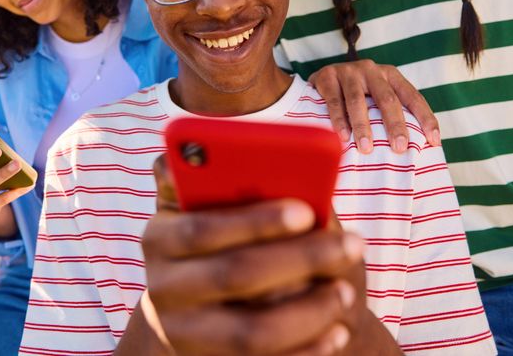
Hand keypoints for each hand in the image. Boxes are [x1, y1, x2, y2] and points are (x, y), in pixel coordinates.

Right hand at [131, 156, 399, 355]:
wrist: (196, 307)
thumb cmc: (221, 241)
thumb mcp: (215, 210)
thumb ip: (236, 187)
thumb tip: (290, 173)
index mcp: (159, 236)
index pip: (203, 227)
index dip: (255, 220)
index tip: (306, 211)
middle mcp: (162, 286)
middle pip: (234, 274)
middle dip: (301, 257)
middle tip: (353, 244)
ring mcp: (182, 333)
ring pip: (252, 330)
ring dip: (309, 310)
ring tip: (346, 291)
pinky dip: (306, 349)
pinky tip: (336, 329)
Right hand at [310, 59, 439, 153]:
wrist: (320, 80)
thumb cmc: (354, 96)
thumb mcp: (375, 98)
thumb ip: (390, 114)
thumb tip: (416, 148)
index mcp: (389, 75)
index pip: (412, 96)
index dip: (425, 118)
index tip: (433, 141)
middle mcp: (371, 70)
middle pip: (387, 98)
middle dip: (395, 124)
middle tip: (399, 147)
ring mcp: (348, 71)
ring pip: (358, 101)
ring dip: (363, 126)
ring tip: (366, 148)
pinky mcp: (327, 77)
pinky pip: (334, 102)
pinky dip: (339, 121)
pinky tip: (343, 137)